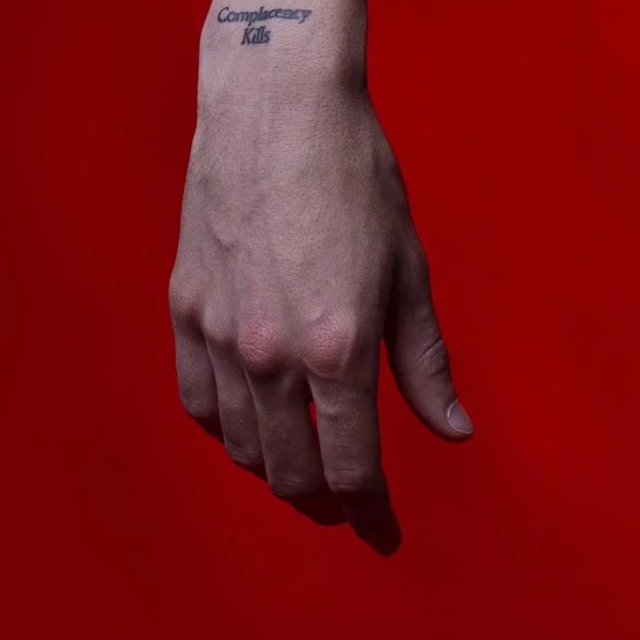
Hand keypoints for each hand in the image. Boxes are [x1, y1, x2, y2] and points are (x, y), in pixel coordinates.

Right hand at [171, 60, 469, 553]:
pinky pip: (197, 399)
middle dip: (323, 501)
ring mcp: (218, 333)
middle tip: (347, 509)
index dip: (370, 510)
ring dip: (274, 470)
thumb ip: (425, 363)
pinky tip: (250, 428)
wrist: (276, 109)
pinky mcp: (184, 308)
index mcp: (336, 346)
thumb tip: (454, 430)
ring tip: (304, 472)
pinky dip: (224, 429)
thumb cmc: (355, 179)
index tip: (383, 531)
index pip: (350, 465)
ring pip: (239, 443)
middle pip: (289, 468)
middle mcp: (269, 354)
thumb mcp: (409, 271)